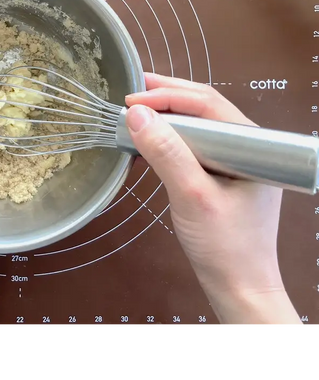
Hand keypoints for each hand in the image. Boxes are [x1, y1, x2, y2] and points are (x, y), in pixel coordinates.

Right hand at [125, 74, 301, 326]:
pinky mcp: (221, 174)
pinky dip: (169, 137)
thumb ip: (166, 152)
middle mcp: (245, 144)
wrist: (239, 288)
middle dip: (166, 96)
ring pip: (197, 124)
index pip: (205, 103)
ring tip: (136, 108)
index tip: (131, 100)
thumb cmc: (223, 244)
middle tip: (131, 92)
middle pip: (203, 107)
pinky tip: (149, 138)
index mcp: (249, 143)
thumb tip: (136, 114)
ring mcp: (234, 159)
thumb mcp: (191, 195)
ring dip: (166, 114)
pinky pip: (193, 144)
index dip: (166, 95)